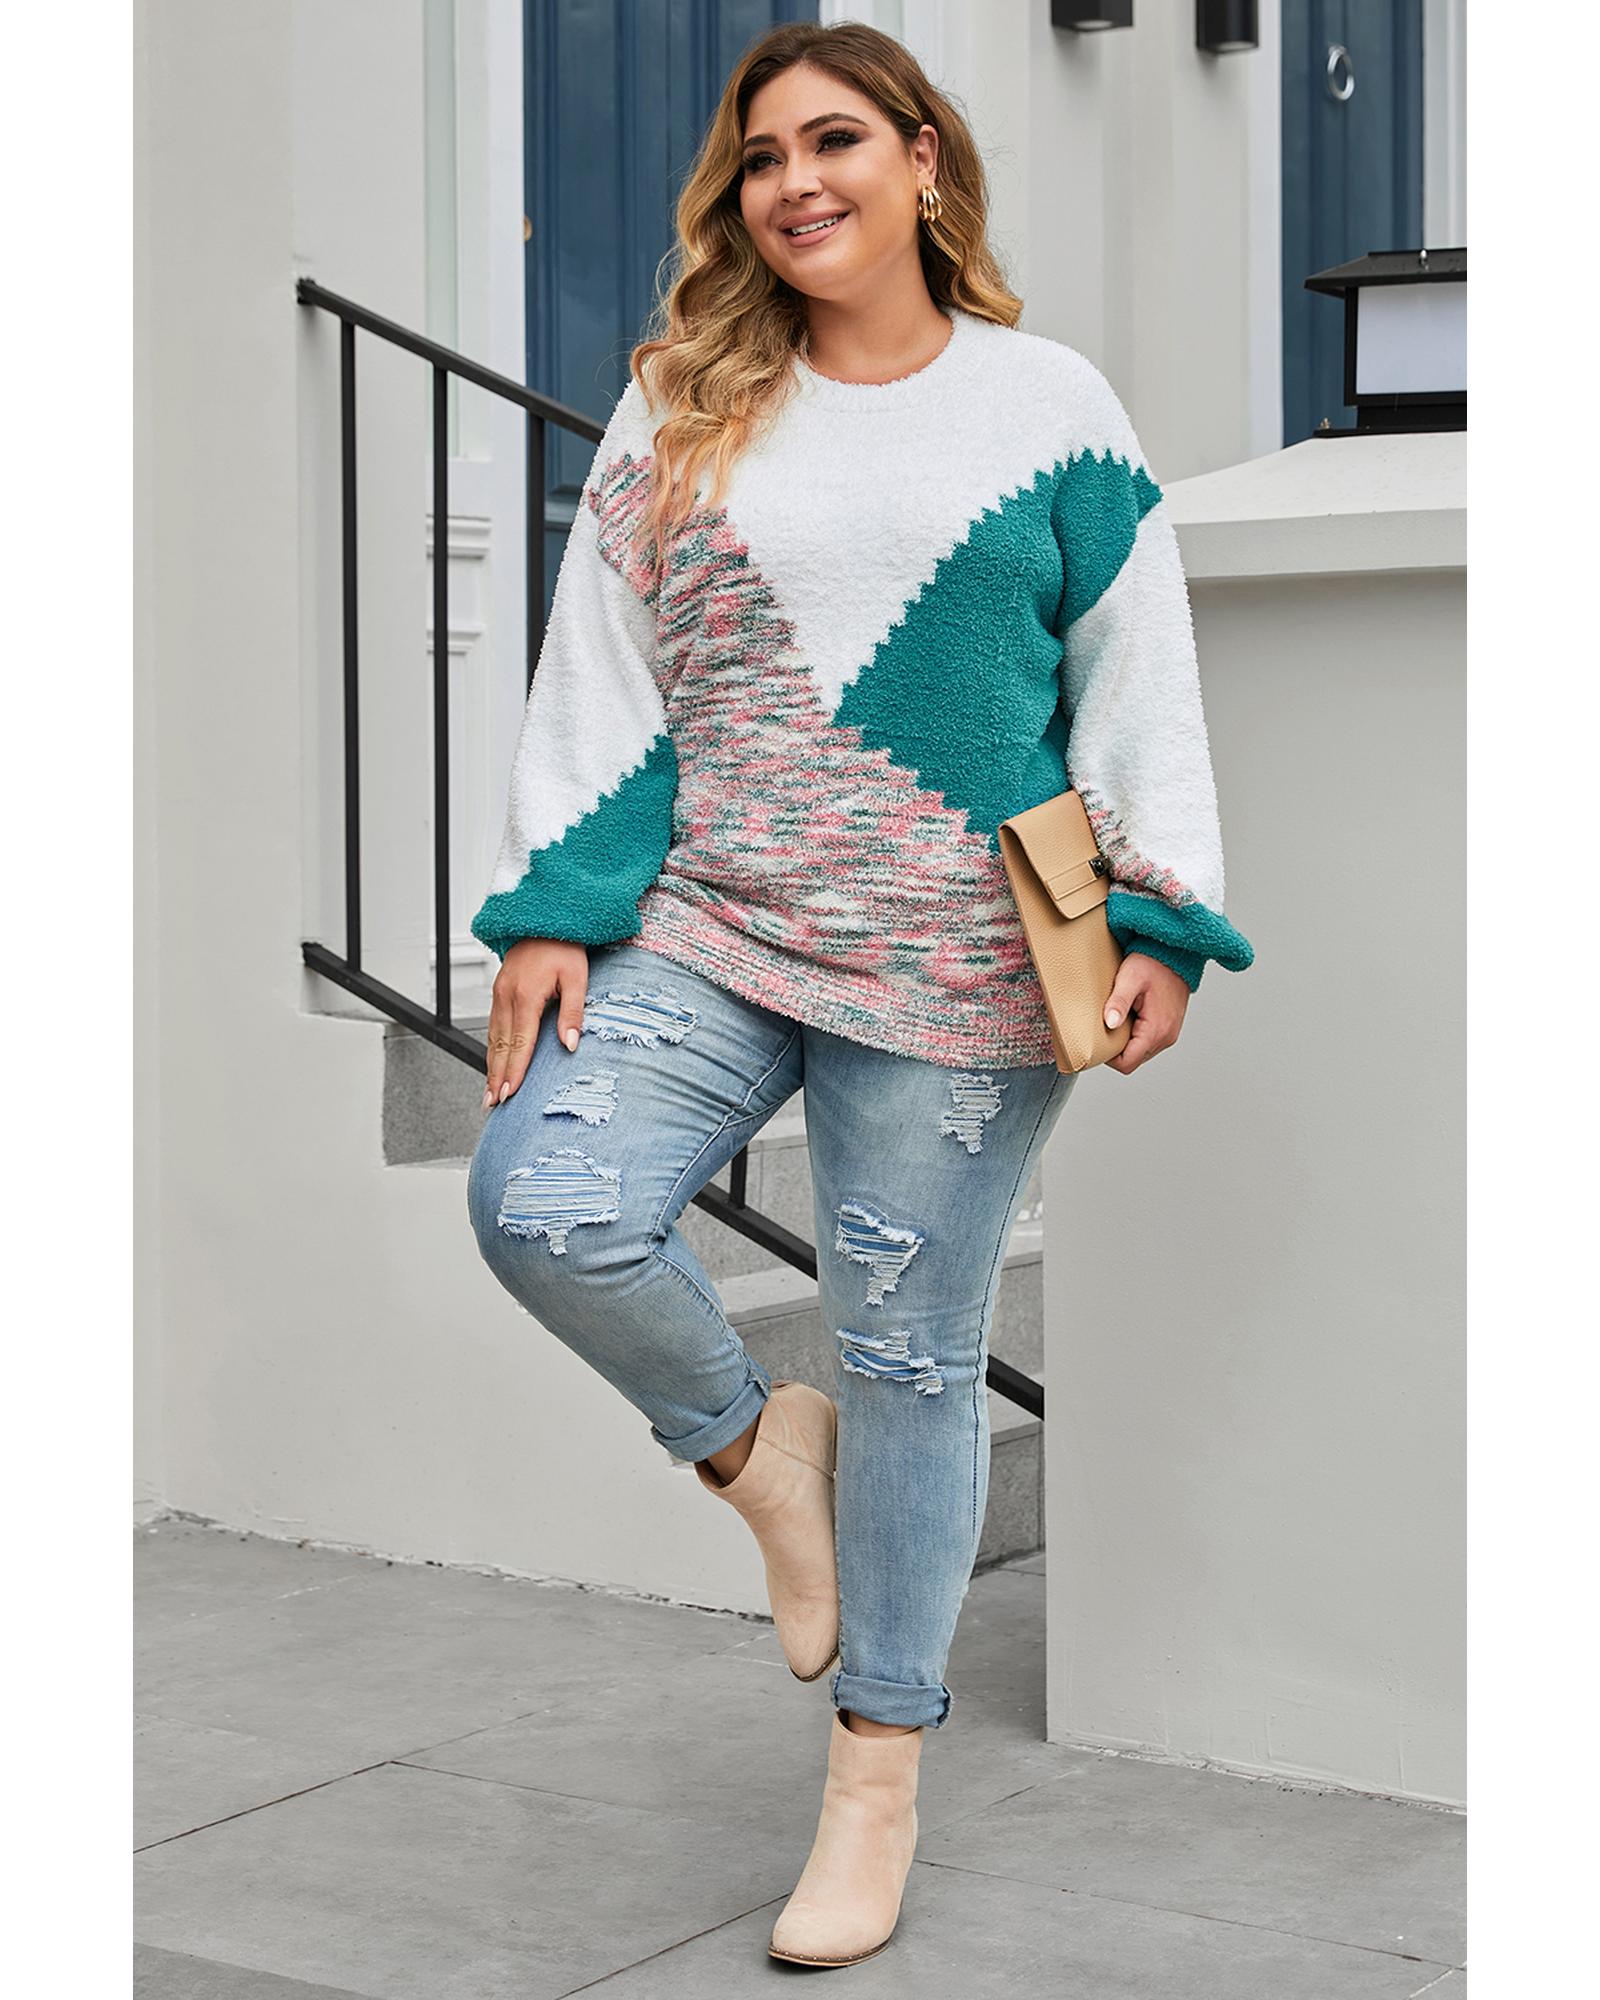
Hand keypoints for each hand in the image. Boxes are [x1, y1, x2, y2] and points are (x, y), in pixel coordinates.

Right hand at [482, 938, 588, 1109]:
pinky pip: (492, 1026)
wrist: (545, 919)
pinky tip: (493, 1062)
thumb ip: (573, 1012)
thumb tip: (569, 1045)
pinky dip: (492, 1048)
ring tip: (489, 1092)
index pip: (520, 1043)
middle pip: (501, 1045)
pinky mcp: (499, 991)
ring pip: (493, 1037)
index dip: (514, 1071)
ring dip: (491, 1066)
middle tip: (492, 1103)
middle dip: (496, 1077)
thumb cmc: (564, 947)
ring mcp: (500, 993)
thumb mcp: (577, 978)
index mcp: (526, 995)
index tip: (509, 1094)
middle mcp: (507, 996)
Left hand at [1102, 953, 1189, 1075]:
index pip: (1127, 1063)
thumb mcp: (1130, 979)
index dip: (1108, 1058)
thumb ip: (1119, 1002)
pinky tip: (1129, 1017)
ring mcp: (1170, 1033)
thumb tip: (1110, 1023)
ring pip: (1141, 1052)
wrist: (1176, 953)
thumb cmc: (1152, 963)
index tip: (1098, 1040)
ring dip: (1126, 1042)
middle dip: (1116, 1050)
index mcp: (1156, 1030)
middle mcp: (1166, 1037)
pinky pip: (1148, 1042)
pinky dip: (1136, 1036)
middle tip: (1104, 1028)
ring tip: (1118, 1020)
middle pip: (1133, 1060)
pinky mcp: (1169, 1027)